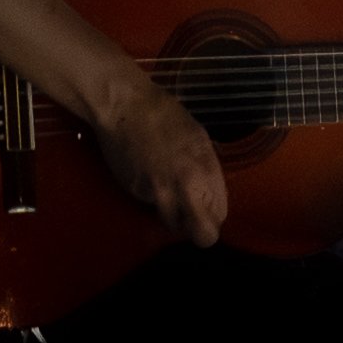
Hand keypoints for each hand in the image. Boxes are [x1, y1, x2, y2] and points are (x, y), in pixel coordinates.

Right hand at [96, 78, 228, 245]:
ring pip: (173, 225)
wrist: (123, 106)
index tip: (207, 205)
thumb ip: (207, 170)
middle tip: (193, 215)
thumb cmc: (165, 114)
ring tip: (168, 190)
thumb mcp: (198, 138)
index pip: (219, 216)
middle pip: (202, 236)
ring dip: (174, 215)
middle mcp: (182, 189)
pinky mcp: (134, 193)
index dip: (214, 214)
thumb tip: (208, 195)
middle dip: (199, 230)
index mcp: (204, 172)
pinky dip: (152, 197)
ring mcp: (156, 194)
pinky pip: (151, 205)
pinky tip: (148, 173)